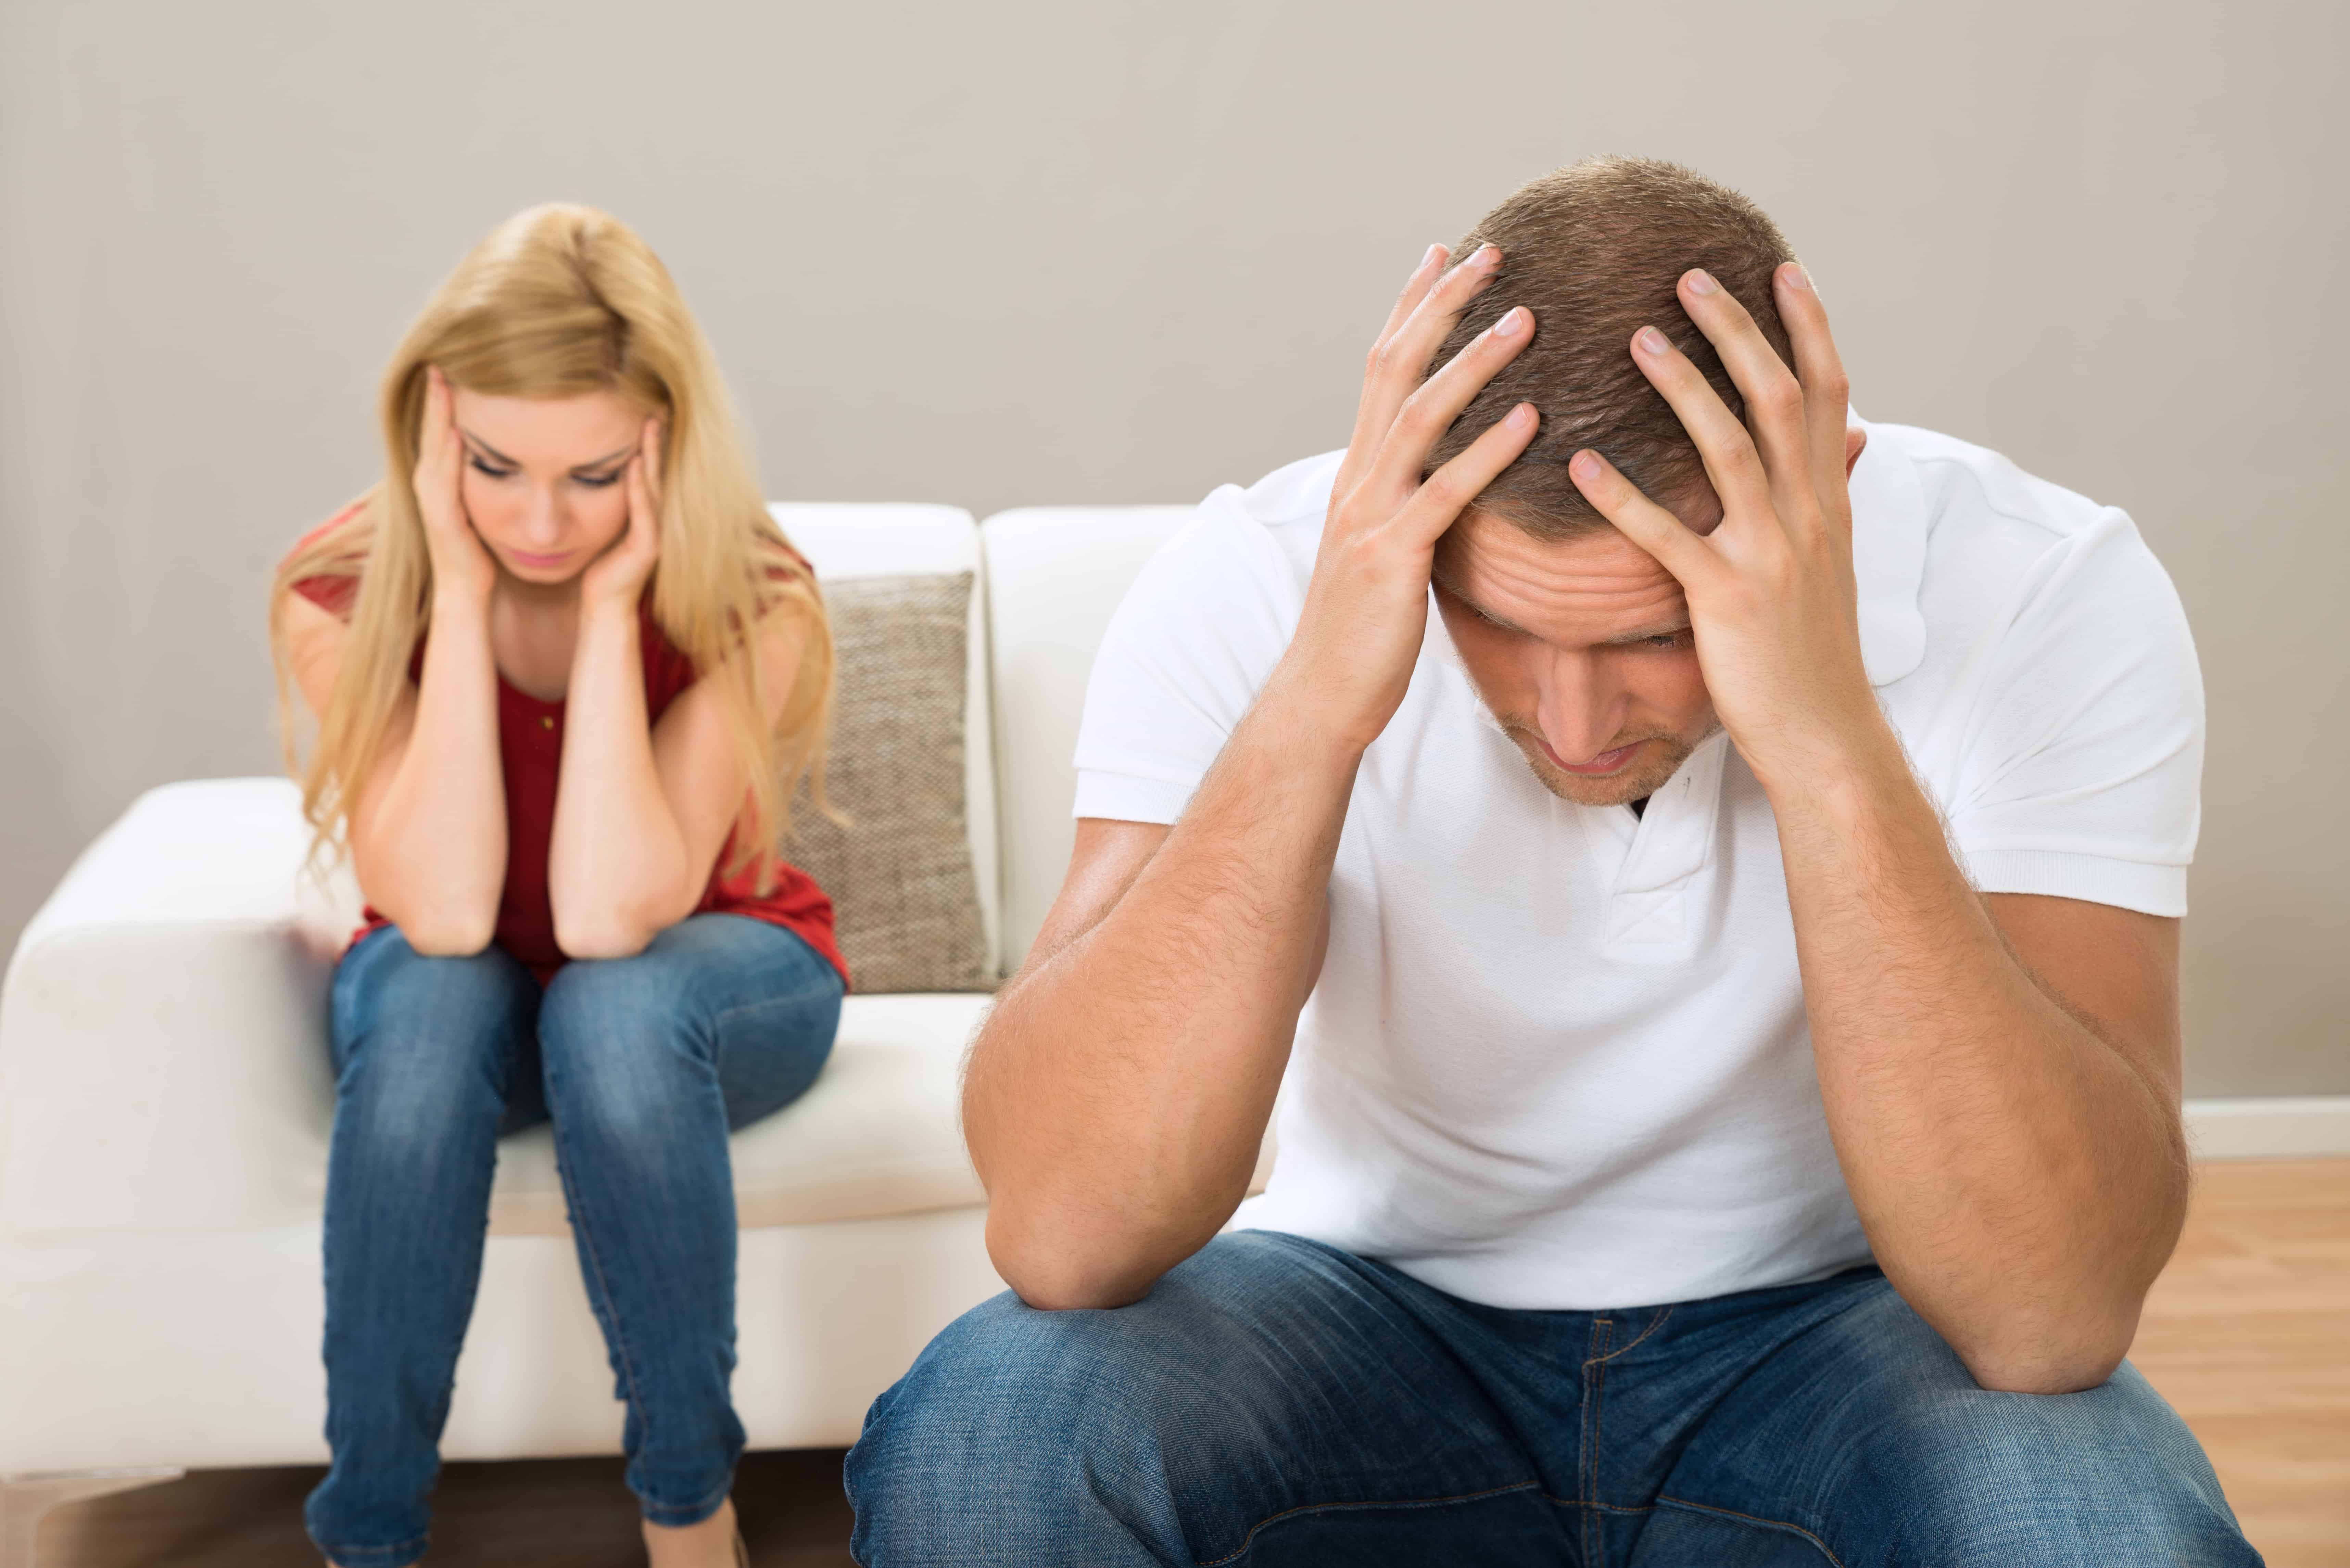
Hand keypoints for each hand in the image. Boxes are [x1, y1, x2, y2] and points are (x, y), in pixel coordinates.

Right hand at [415, 366, 496, 603]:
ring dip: (436, 412)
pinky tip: (456, 428)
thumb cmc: (480, 553)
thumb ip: (488, 477)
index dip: (447, 397)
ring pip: (434, 444)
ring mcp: (434, 499)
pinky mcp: (442, 516)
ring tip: (443, 376)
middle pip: (434, 428)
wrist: (467, 595)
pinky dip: (447, 450)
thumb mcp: (486, 505)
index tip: (454, 362)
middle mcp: (433, 483)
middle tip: (442, 355)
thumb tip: (504, 450)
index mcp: (445, 479)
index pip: (445, 428)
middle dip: (437, 393)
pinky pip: (443, 475)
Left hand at [581, 416, 663, 611]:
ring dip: (652, 454)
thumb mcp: (596, 525)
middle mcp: (653, 519)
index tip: (641, 409)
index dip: (645, 441)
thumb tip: (578, 470)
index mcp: (641, 513)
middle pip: (654, 471)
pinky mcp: (647, 548)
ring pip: (653, 486)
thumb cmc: (596, 569)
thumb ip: (598, 500)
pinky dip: (639, 488)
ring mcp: (653, 533)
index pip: (644, 470)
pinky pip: (644, 513)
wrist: (603, 607)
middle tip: (654, 406)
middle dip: (654, 439)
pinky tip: (635, 465)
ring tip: (650, 425)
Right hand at [1273, 242, 1539, 751]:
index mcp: (1357, 472)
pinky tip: (1530, 417)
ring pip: (1419, 417)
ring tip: (1526, 316)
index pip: (1381, 367)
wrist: (1322, 697)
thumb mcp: (1385, 548)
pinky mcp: (1392, 560)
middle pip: (1395, 369)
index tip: (1444, 251)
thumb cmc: (1363, 631)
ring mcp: (1369, 516)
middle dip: (1441, 305)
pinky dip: (1487, 450)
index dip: (1411, 306)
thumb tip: (1451, 469)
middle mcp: (1357, 480)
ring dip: (1473, 362)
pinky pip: (1444, 493)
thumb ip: (1410, 499)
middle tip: (1490, 251)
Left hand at [1566, 264, 1888, 791]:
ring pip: (1728, 450)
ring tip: (1635, 339)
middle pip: (1778, 398)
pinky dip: (1624, 498)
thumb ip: (1834, 494)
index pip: (1827, 390)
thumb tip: (1854, 440)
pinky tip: (1580, 465)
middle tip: (1689, 275)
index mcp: (1830, 500)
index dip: (1809, 326)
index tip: (1780, 268)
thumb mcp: (1833, 561)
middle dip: (1738, 331)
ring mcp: (1769, 554)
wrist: (1824, 733)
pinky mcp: (1725, 599)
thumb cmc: (1813, 648)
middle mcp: (1807, 514)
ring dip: (1682, 389)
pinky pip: (1667, 538)